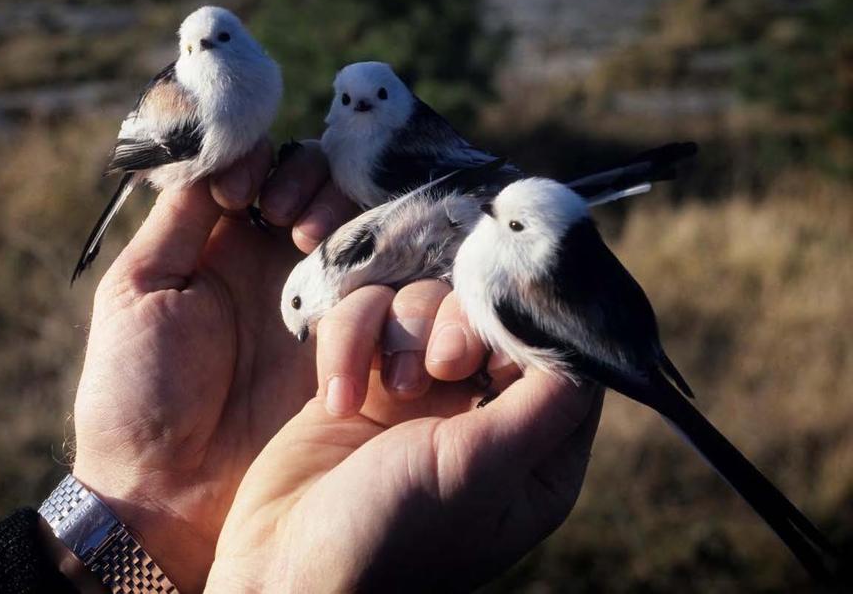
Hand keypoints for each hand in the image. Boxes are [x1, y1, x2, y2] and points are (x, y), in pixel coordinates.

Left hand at [70, 139, 358, 591]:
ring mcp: (320, 299)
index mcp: (222, 242)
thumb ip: (179, 217)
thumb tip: (212, 148)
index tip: (245, 193)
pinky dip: (378, 260)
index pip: (262, 168)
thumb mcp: (138, 291)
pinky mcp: (352, 340)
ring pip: (356, 222)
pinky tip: (349, 268)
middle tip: (290, 220)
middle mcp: (277, 261)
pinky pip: (383, 282)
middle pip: (320, 184)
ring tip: (314, 243)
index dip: (261, 161)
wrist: (169, 494)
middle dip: (312, 182)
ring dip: (342, 214)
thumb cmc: (136, 392)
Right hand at [208, 282, 603, 592]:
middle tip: (440, 367)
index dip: (531, 325)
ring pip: (421, 304)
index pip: (560, 356)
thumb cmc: (395, 534)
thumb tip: (587, 335)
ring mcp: (416, 392)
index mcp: (533, 450)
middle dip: (458, 326)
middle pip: (487, 315)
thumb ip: (546, 400)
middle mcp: (480, 414)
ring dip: (398, 335)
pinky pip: (363, 317)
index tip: (498, 326)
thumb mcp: (484, 470)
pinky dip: (346, 345)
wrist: (282, 564)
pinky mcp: (359, 377)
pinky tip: (336, 399)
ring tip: (384, 392)